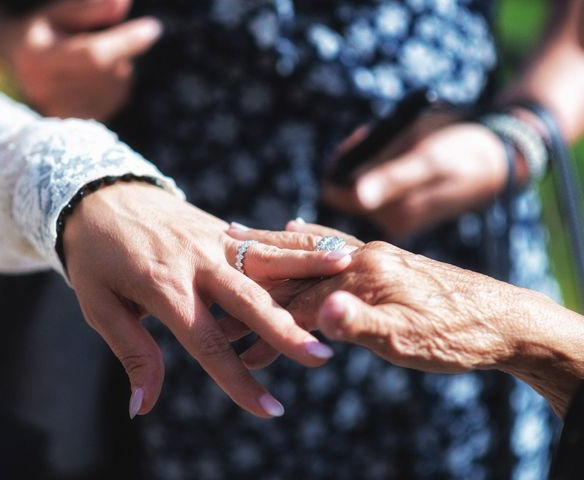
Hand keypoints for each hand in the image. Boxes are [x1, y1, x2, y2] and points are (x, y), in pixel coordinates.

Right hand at [0, 0, 158, 119]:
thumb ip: (89, 8)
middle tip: (106, 38)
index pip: (93, 54)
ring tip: (93, 58)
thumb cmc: (46, 32)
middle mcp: (45, 90)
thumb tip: (122, 2)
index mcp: (36, 57)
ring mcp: (61, 111)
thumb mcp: (60, 13)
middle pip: (108, 69)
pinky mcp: (79, 122)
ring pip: (117, 85)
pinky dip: (116, 84)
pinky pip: (117, 99)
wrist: (23, 68)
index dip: (126, 41)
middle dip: (120, 49)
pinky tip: (96, 77)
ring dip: (119, 67)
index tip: (153, 28)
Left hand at [62, 184, 351, 418]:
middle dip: (286, 331)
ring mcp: (213, 239)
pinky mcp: (222, 227)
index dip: (237, 381)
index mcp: (163, 286)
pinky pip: (263, 238)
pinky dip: (296, 244)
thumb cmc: (95, 257)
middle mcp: (196, 261)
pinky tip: (326, 246)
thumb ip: (132, 353)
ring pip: (267, 256)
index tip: (269, 410)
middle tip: (322, 356)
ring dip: (307, 266)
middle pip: (248, 299)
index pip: (207, 343)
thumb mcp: (100, 306)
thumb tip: (142, 408)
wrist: (99, 194)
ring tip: (348, 271)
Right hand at [231, 222, 583, 417]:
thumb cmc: (455, 334)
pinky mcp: (381, 257)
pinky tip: (296, 224)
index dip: (266, 319)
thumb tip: (318, 313)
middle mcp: (362, 256)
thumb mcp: (408, 339)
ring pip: (310, 252)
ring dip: (274, 255)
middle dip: (258, 282)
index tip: (234, 333)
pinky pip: (334, 242)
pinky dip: (309, 236)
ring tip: (236, 240)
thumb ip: (360, 324)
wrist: (503, 317)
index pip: (300, 297)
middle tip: (218, 276)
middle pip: (297, 268)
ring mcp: (371, 253)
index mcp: (363, 274)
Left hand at [323, 116, 508, 236]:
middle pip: (346, 188)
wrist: (499, 159)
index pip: (335, 191)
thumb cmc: (463, 151)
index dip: (342, 162)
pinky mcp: (404, 212)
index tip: (362, 139)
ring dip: (371, 159)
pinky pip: (377, 186)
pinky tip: (403, 152)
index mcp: (393, 214)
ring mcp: (398, 218)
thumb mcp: (428, 158)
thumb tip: (356, 195)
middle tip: (380, 134)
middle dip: (358, 158)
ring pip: (362, 184)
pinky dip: (383, 165)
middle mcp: (391, 223)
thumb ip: (390, 178)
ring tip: (398, 141)